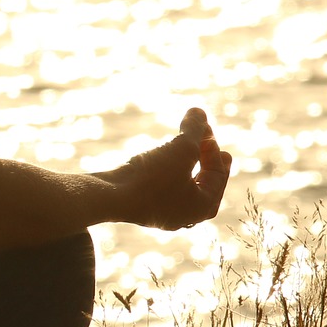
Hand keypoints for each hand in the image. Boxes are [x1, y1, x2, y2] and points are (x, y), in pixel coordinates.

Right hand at [102, 108, 231, 230]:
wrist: (109, 197)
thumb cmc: (152, 177)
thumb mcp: (181, 148)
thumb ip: (195, 129)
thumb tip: (199, 111)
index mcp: (202, 207)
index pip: (217, 175)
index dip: (213, 148)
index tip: (203, 128)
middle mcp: (185, 216)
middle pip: (203, 184)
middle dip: (205, 159)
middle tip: (208, 141)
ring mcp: (162, 214)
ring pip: (182, 187)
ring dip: (185, 164)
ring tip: (182, 147)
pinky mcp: (142, 207)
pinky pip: (162, 188)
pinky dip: (166, 172)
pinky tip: (158, 159)